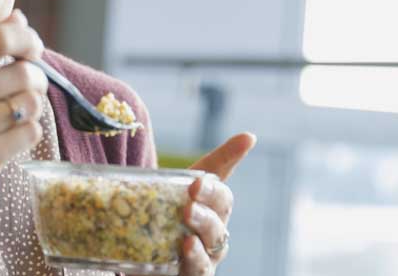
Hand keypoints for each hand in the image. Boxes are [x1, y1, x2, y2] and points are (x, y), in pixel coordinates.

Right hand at [0, 9, 47, 209]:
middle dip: (35, 74)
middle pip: (23, 72)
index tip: (32, 46)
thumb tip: (19, 19)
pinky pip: (30, 132)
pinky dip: (27, 129)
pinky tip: (10, 131)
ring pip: (31, 103)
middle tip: (30, 81)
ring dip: (31, 103)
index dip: (26, 38)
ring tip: (15, 108)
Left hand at [179, 132, 256, 275]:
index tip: (196, 183)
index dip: (212, 190)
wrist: (146, 244)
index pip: (222, 198)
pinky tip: (185, 251)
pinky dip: (194, 261)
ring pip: (209, 250)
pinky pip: (197, 270)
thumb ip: (216, 163)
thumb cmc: (173, 211)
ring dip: (198, 244)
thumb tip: (251, 136)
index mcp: (214, 210)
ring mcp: (204, 258)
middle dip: (204, 216)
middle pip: (216, 225)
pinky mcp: (190, 274)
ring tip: (185, 237)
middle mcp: (214, 236)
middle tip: (187, 208)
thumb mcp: (183, 184)